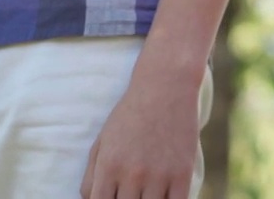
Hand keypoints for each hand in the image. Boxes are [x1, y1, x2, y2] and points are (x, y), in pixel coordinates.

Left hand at [80, 78, 201, 198]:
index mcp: (108, 165)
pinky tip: (165, 196)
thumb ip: (91, 175)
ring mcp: (159, 175)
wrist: (166, 86)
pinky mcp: (182, 173)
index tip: (113, 198)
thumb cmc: (130, 114)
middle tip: (131, 193)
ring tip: (146, 194)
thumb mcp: (103, 141)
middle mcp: (132, 173)